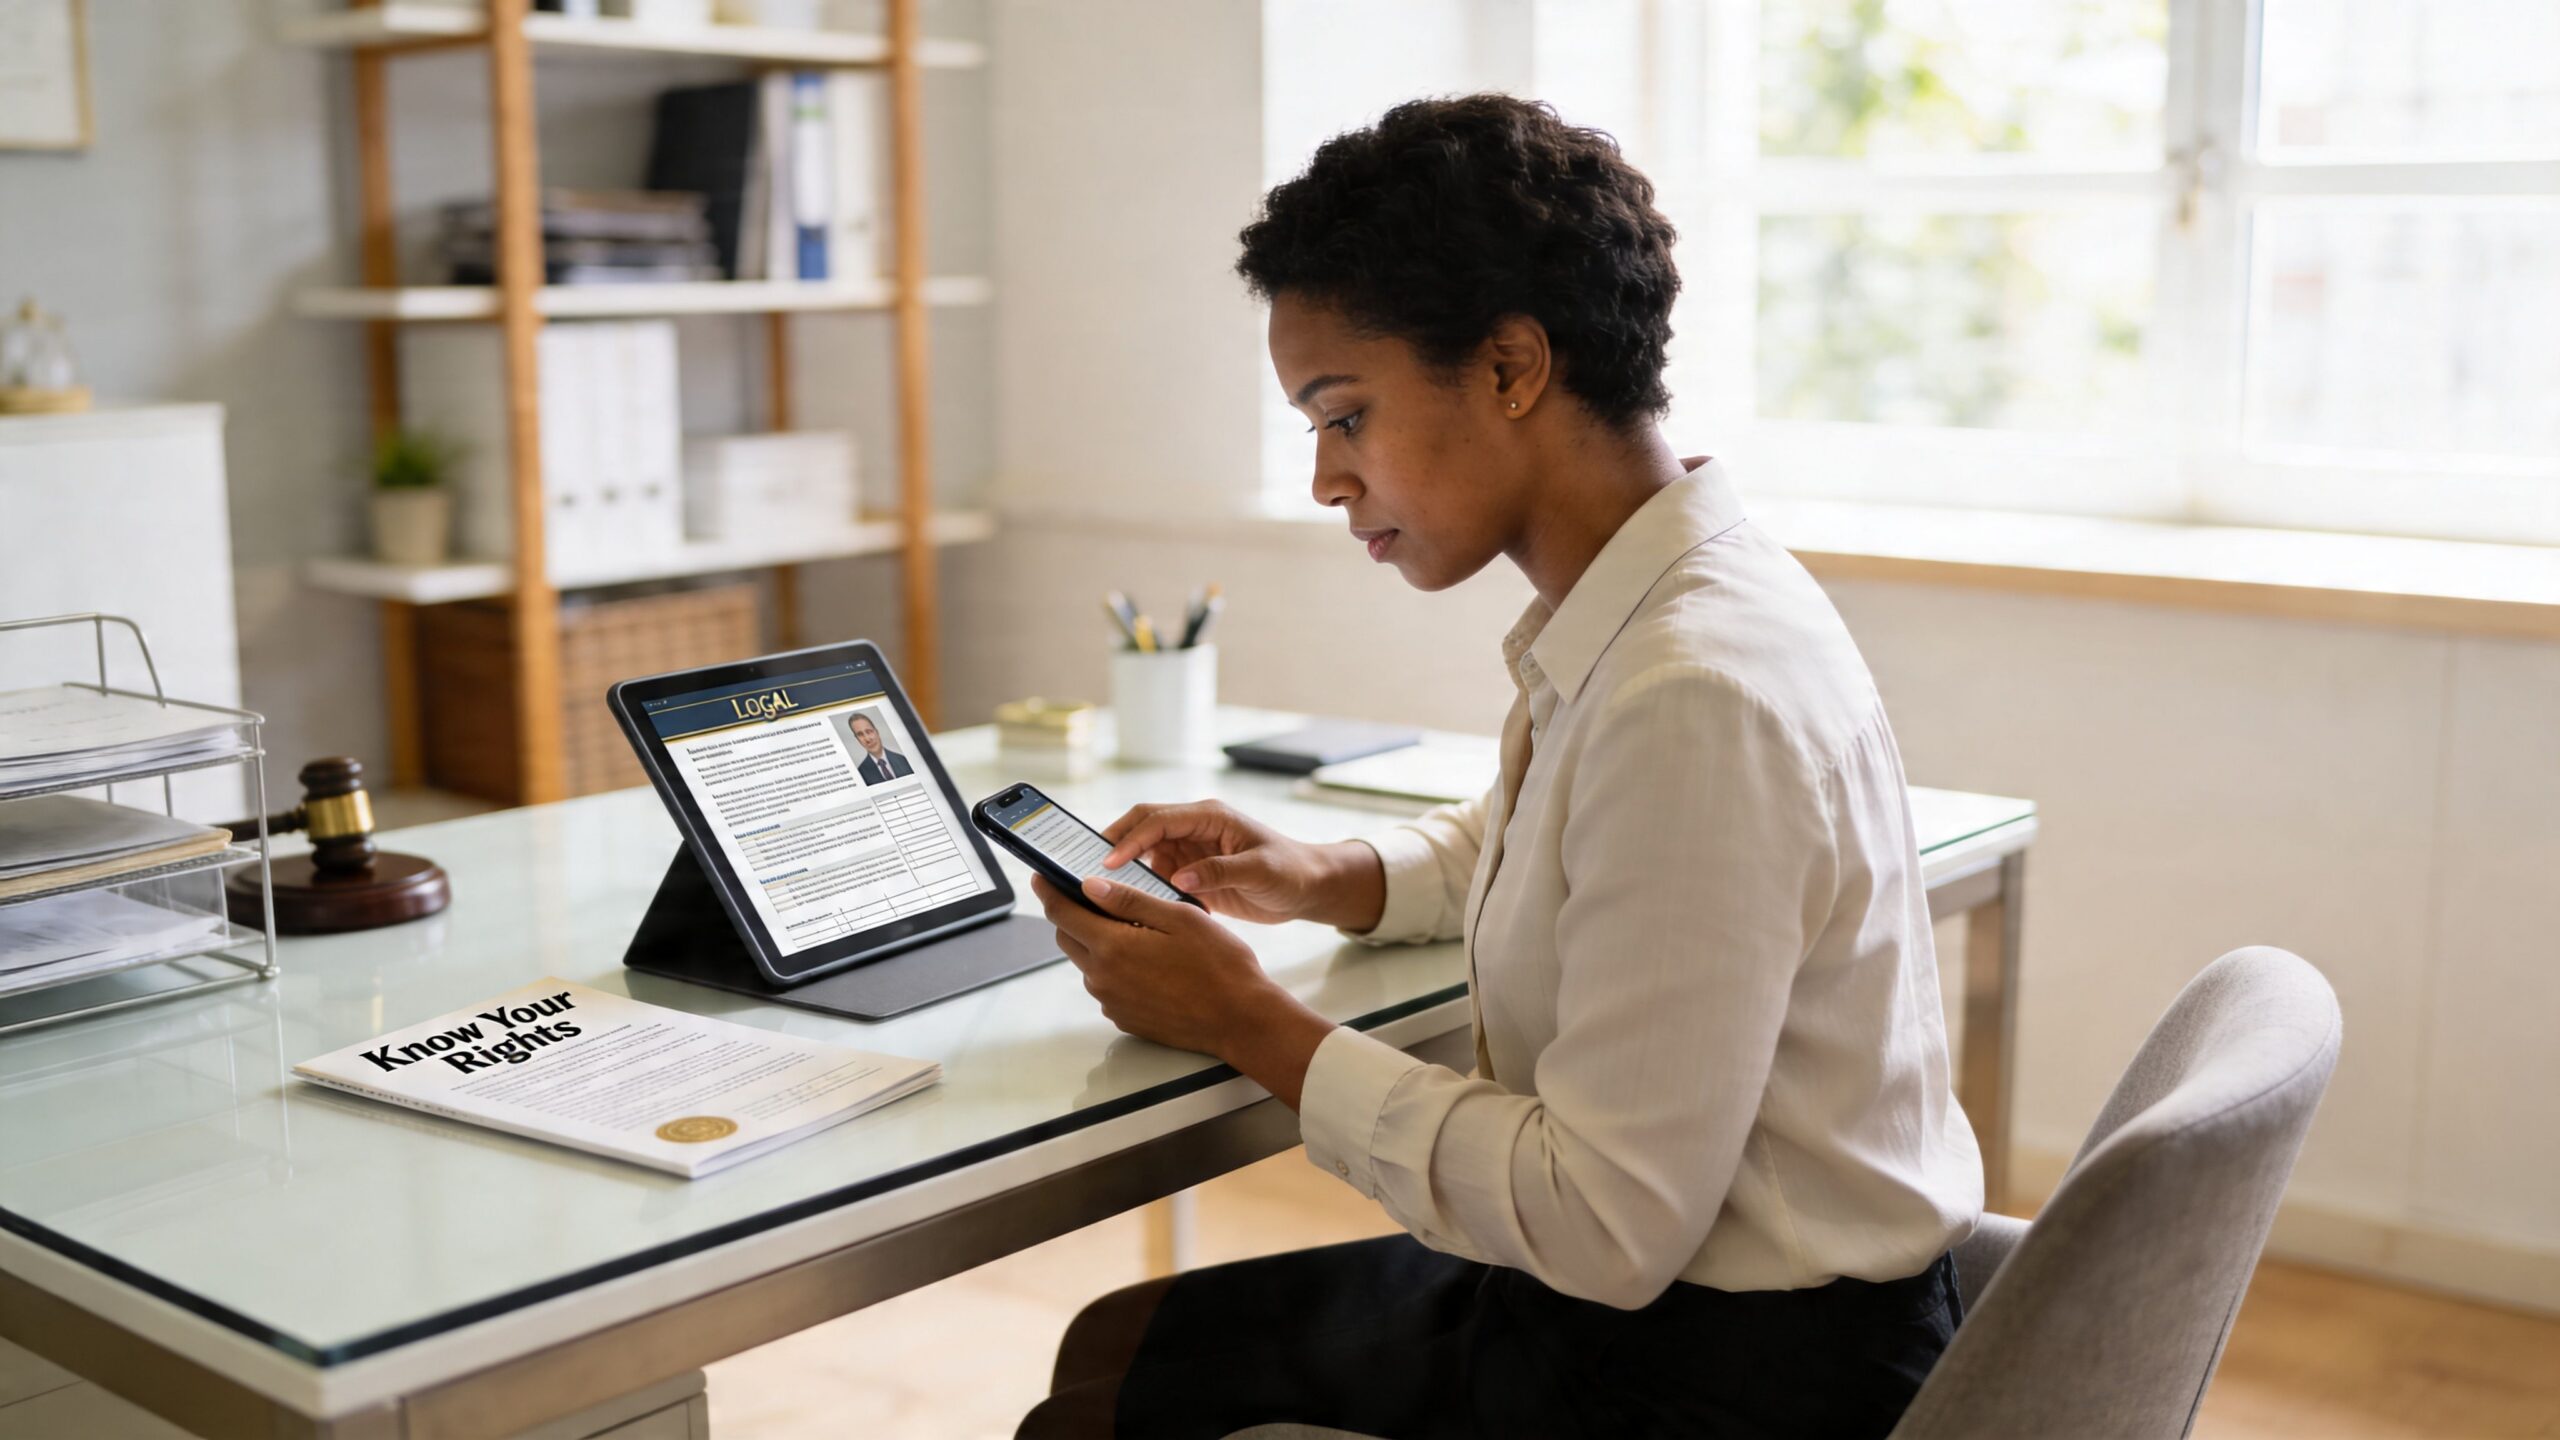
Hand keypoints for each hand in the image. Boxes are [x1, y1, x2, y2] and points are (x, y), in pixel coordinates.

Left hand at [1031, 873, 1335, 1106]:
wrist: (1241, 1019)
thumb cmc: (1220, 966)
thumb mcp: (1178, 917)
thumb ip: (1129, 900)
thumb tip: (1090, 886)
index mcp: (1112, 947)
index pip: (1062, 913)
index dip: (1049, 891)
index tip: (1041, 878)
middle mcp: (1103, 978)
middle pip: (1068, 938)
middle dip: (1073, 915)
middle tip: (1096, 899)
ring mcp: (1112, 1002)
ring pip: (1088, 962)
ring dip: (1098, 943)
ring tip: (1138, 931)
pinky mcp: (1124, 1018)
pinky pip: (1107, 986)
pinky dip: (1116, 969)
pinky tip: (1149, 963)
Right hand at [1100, 800, 1382, 929]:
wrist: (1307, 887)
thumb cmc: (1290, 870)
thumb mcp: (1260, 870)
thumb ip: (1219, 873)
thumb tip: (1180, 879)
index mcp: (1209, 816)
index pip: (1157, 820)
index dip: (1130, 839)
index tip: (1108, 863)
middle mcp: (1194, 829)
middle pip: (1141, 828)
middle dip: (1113, 846)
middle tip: (1086, 870)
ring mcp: (1191, 851)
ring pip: (1144, 854)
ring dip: (1125, 871)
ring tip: (1100, 892)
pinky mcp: (1191, 873)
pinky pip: (1157, 877)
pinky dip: (1142, 889)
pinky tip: (1130, 906)